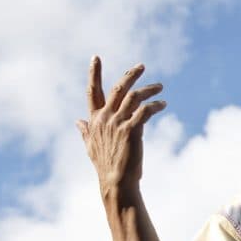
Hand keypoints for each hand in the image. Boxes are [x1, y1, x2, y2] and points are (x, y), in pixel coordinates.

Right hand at [76, 58, 166, 193]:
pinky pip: (145, 111)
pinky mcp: (131, 130)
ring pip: (134, 97)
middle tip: (142, 66)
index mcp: (95, 120)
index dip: (94, 74)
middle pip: (117, 88)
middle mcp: (105, 118)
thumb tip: (78, 121)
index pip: (93, 92)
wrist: (116, 182)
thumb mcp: (91, 146)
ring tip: (159, 87)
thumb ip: (85, 131)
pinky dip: (155, 105)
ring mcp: (117, 123)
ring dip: (149, 90)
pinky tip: (162, 105)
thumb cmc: (106, 166)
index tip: (96, 58)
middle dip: (130, 75)